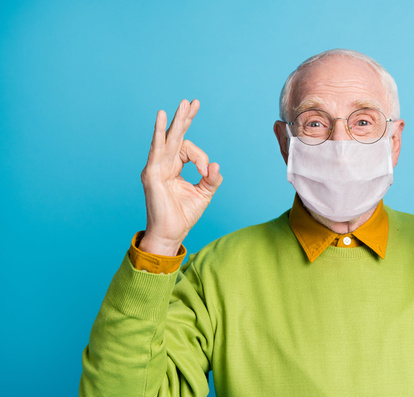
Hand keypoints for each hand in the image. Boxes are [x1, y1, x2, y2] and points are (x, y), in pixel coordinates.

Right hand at [139, 99, 222, 255]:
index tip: (206, 171)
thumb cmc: (183, 215)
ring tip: (183, 105)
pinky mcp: (152, 174)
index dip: (201, 157)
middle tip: (193, 102)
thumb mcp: (204, 194)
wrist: (171, 234)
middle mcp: (163, 164)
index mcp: (173, 167)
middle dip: (185, 118)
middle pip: (175, 136)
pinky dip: (159, 133)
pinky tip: (162, 119)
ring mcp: (156, 167)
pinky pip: (156, 150)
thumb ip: (212, 179)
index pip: (188, 149)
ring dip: (176, 121)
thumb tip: (216, 165)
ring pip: (167, 139)